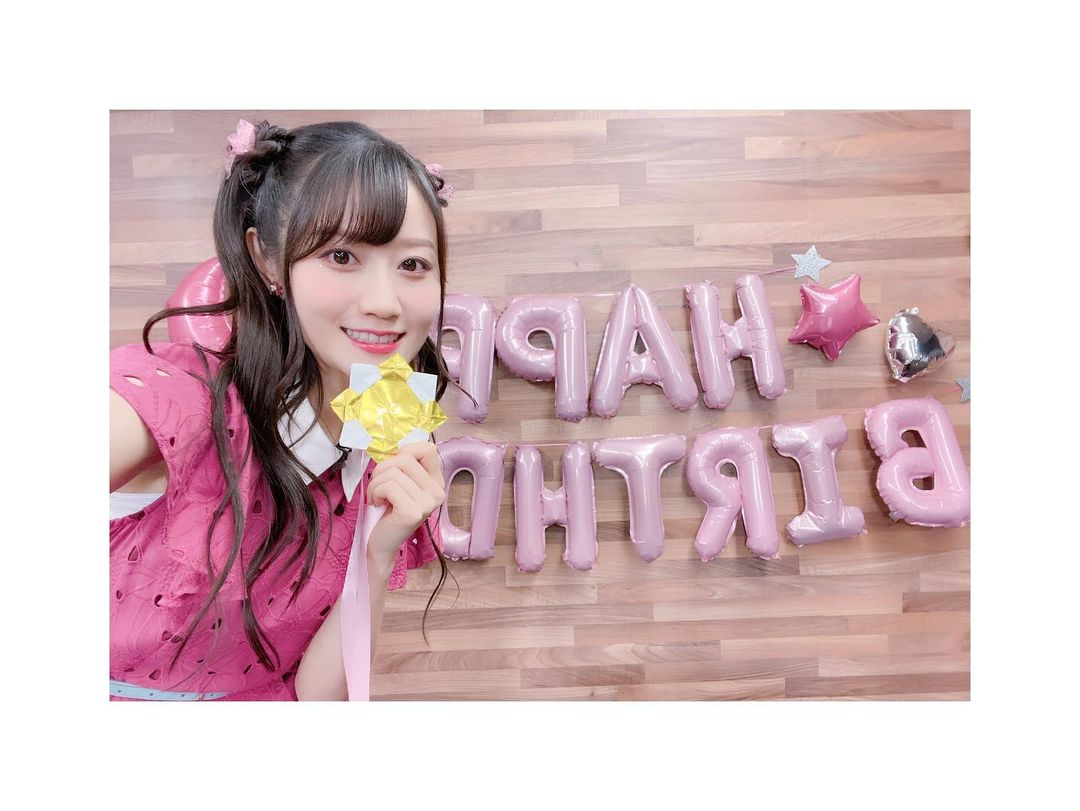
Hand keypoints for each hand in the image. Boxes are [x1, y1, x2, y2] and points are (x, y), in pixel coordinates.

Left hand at [365, 441, 445, 563]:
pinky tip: (377, 504)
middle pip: (405, 458)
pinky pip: (388, 486)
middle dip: (382, 468)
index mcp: (437, 482)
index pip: (428, 449)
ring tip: (377, 497)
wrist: (383, 543)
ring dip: (376, 483)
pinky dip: (375, 492)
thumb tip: (392, 446)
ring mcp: (427, 503)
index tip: (394, 468)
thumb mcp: (401, 484)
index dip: (406, 451)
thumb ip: (403, 466)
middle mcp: (438, 492)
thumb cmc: (389, 510)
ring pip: (393, 472)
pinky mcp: (413, 512)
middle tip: (378, 486)